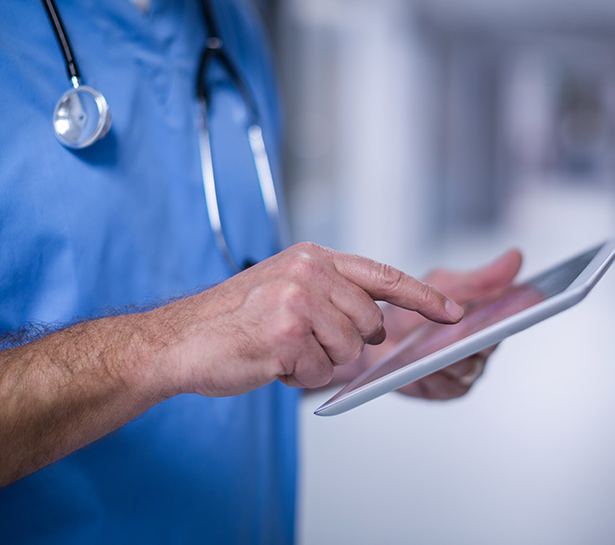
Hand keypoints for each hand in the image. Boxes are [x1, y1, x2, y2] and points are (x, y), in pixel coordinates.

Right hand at [152, 242, 464, 396]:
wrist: (181, 338)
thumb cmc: (232, 318)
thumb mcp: (284, 285)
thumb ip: (331, 293)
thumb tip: (375, 319)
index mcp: (312, 258)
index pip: (382, 275)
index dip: (423, 296)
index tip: (453, 311)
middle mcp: (308, 273)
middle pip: (368, 324)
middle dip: (345, 344)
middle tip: (305, 342)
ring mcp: (297, 301)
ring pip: (347, 352)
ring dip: (317, 362)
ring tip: (280, 349)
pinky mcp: (286, 334)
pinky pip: (318, 372)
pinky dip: (297, 377)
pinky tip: (269, 361)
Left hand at [363, 248, 522, 399]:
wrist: (374, 336)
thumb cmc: (411, 309)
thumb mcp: (442, 284)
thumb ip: (478, 278)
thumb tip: (516, 257)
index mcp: (488, 320)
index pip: (511, 316)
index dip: (519, 310)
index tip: (526, 300)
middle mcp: (481, 349)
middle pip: (488, 344)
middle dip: (476, 333)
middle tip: (464, 322)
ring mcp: (465, 372)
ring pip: (466, 366)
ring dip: (449, 354)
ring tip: (435, 343)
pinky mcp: (445, 390)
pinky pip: (444, 385)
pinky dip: (432, 374)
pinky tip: (421, 365)